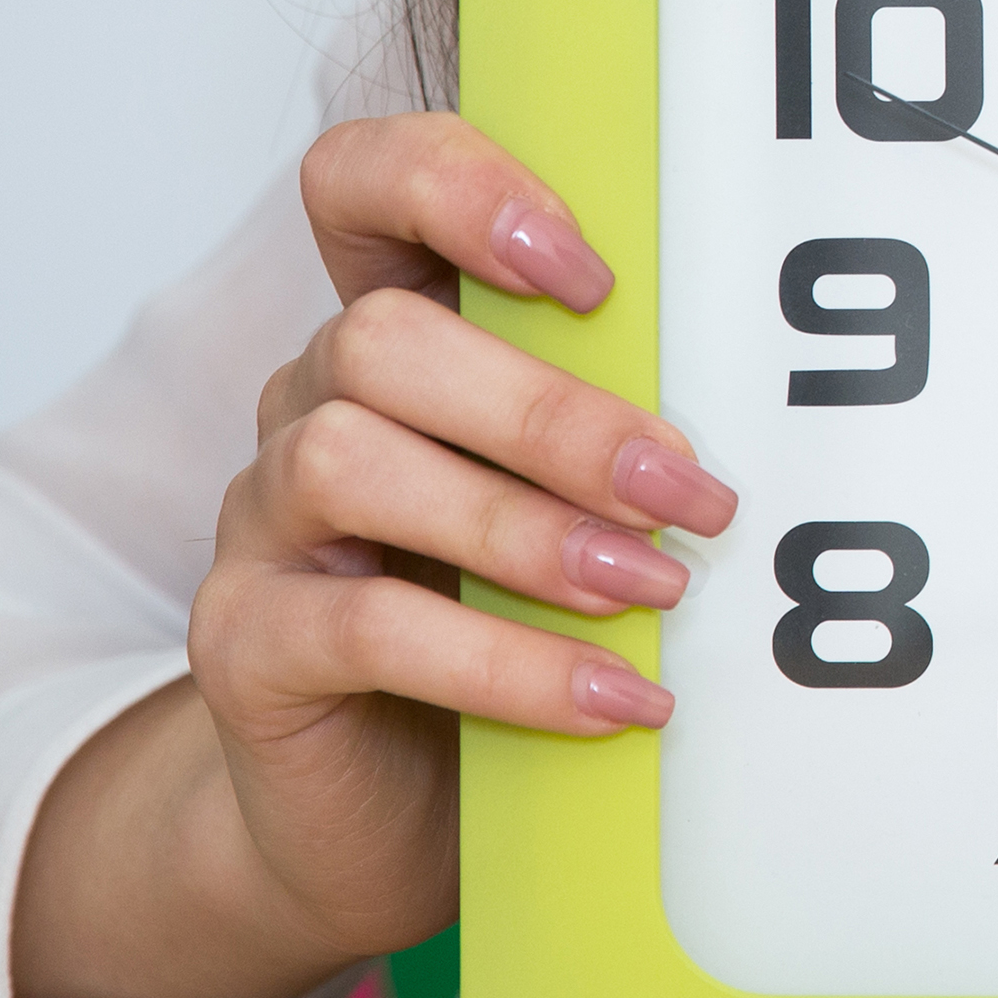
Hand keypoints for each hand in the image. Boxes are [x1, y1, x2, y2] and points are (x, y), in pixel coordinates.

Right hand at [10, 113, 737, 997]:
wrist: (374, 814)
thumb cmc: (496, 629)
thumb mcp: (567, 510)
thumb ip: (616, 437)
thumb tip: (752, 431)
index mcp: (393, 339)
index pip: (362, 183)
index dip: (456, 188)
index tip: (588, 274)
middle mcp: (308, 405)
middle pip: (382, 338)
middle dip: (554, 413)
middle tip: (691, 496)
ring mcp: (260, 520)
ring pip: (351, 459)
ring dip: (524, 526)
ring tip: (652, 591)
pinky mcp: (244, 642)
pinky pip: (363, 626)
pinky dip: (503, 660)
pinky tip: (609, 696)